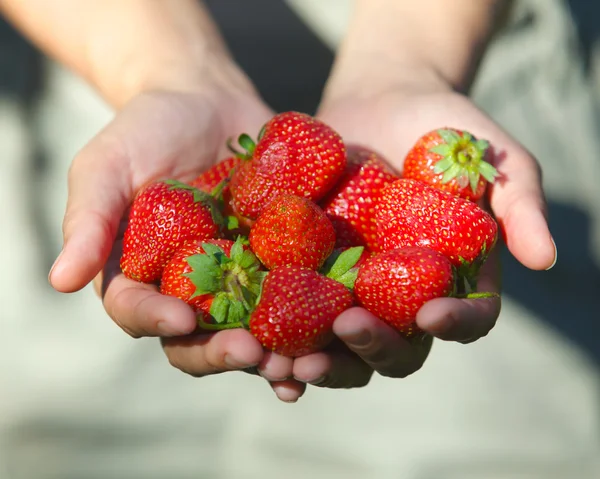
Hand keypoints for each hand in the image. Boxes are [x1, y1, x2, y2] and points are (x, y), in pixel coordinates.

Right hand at [48, 77, 305, 386]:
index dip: (156, 322)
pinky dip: (312, 322)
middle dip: (223, 352)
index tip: (181, 320)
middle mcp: (188, 290)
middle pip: (199, 340)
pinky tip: (334, 330)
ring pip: (252, 332)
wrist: (207, 101)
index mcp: (140, 276)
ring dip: (274, 355)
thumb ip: (87, 219)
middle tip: (251, 352)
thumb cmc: (147, 130)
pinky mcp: (279, 263)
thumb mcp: (106, 165)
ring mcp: (237, 280)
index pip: (139, 313)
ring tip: (298, 363)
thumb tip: (61, 281)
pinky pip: (296, 300)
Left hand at [280, 72, 555, 395]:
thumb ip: (521, 202)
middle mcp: (403, 296)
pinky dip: (278, 331)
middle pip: (397, 345)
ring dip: (321, 357)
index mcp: (452, 279)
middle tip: (349, 331)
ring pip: (340, 343)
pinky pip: (294, 310)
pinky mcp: (311, 271)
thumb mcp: (493, 156)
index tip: (433, 314)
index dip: (454, 324)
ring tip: (293, 360)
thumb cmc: (444, 127)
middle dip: (373, 348)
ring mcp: (355, 288)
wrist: (381, 99)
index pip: (465, 318)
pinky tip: (257, 337)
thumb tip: (547, 259)